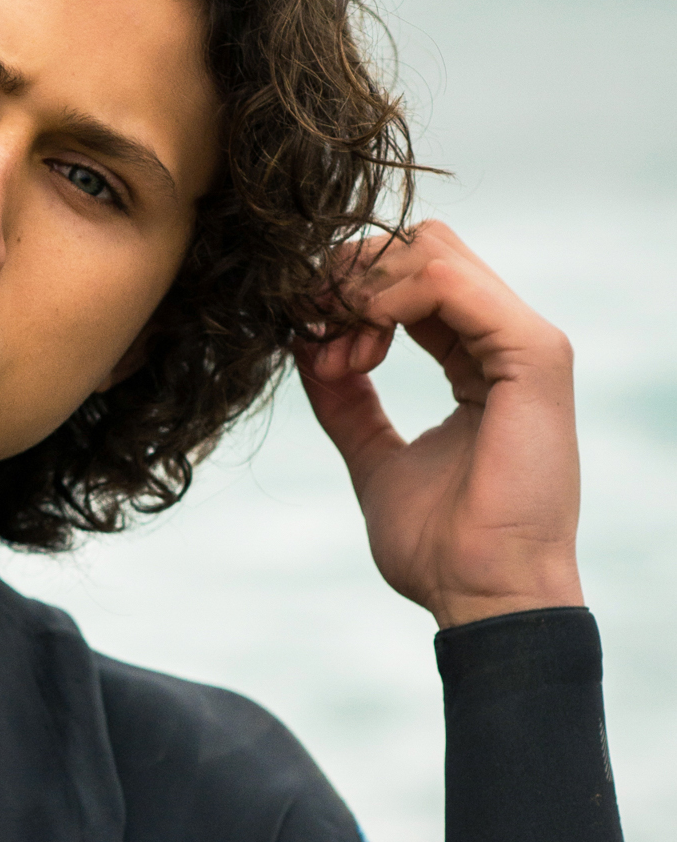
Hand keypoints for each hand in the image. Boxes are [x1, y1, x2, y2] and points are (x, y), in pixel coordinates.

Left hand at [297, 220, 583, 629]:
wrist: (479, 593)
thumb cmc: (439, 545)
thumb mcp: (374, 457)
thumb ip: (347, 403)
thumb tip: (307, 352)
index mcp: (477, 361)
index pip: (410, 280)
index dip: (346, 299)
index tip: (314, 355)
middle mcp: (504, 341)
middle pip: (417, 248)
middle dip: (349, 283)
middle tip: (320, 347)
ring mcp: (524, 342)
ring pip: (428, 250)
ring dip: (360, 292)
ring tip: (340, 359)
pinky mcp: (533, 354)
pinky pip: (447, 279)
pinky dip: (386, 298)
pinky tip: (360, 343)